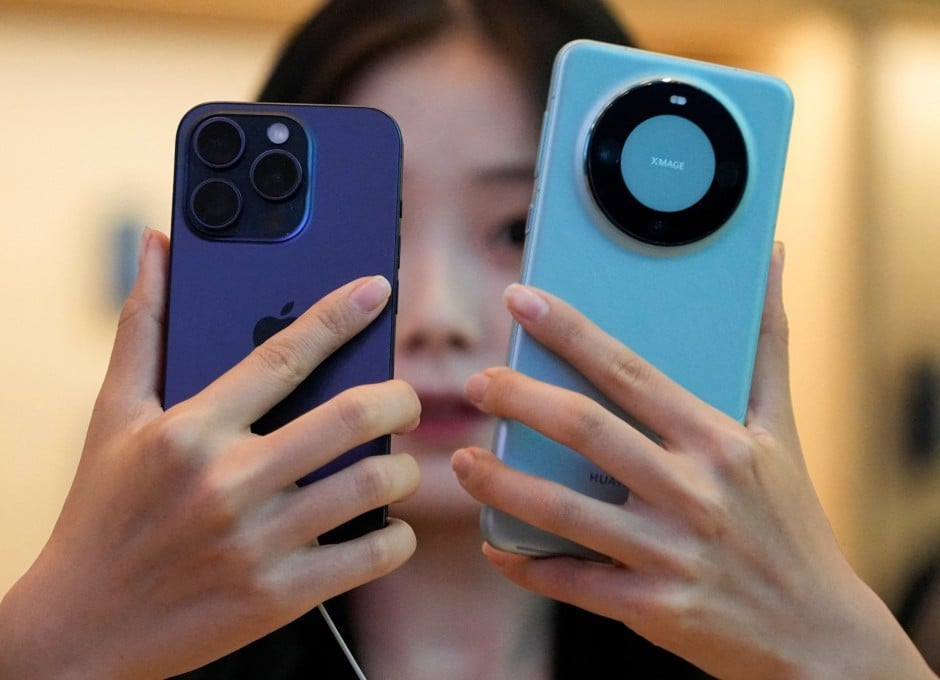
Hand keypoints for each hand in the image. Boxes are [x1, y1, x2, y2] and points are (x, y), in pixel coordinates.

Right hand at [0, 229, 420, 679]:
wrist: (79, 627)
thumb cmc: (101, 512)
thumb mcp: (112, 416)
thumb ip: (142, 326)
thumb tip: (158, 246)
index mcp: (190, 431)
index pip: (282, 354)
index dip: (338, 314)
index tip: (376, 291)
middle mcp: (227, 481)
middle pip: (349, 417)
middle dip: (399, 398)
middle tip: (405, 399)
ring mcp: (256, 542)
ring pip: (370, 483)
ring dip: (403, 467)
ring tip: (397, 463)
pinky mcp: (278, 596)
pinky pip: (370, 557)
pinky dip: (396, 537)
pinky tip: (387, 525)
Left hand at [453, 245, 933, 678]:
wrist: (820, 633)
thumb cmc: (792, 521)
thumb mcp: (782, 430)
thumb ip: (767, 344)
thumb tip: (774, 258)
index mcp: (718, 440)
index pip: (629, 371)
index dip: (569, 331)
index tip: (522, 301)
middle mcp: (693, 492)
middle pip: (585, 431)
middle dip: (519, 400)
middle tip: (476, 383)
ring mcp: (671, 552)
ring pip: (565, 510)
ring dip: (502, 484)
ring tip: (461, 463)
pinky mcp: (656, 607)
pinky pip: (575, 582)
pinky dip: (527, 564)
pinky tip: (496, 546)